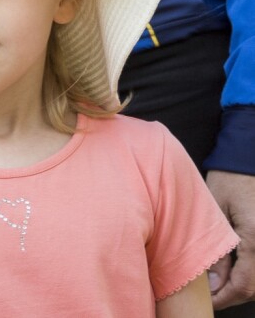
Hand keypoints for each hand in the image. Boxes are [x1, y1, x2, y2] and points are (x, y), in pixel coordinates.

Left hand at [206, 171, 254, 308]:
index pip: (245, 285)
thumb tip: (215, 284)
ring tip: (218, 283)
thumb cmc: (228, 178)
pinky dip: (252, 273)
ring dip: (244, 285)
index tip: (208, 302)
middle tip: (210, 294)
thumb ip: (218, 251)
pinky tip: (234, 270)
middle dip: (233, 295)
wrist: (247, 156)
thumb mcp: (216, 212)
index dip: (225, 298)